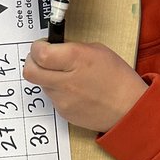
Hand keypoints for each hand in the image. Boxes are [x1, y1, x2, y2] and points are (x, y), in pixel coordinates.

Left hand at [24, 40, 147, 132]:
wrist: (128, 108)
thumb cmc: (117, 78)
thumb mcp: (97, 51)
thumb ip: (71, 48)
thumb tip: (54, 48)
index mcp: (75, 60)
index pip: (39, 53)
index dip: (37, 47)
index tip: (42, 45)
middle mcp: (66, 81)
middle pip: (30, 71)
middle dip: (32, 62)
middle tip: (42, 59)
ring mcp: (63, 100)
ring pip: (40, 84)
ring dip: (46, 77)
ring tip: (65, 75)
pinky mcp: (64, 113)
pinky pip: (52, 98)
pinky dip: (57, 91)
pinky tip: (74, 89)